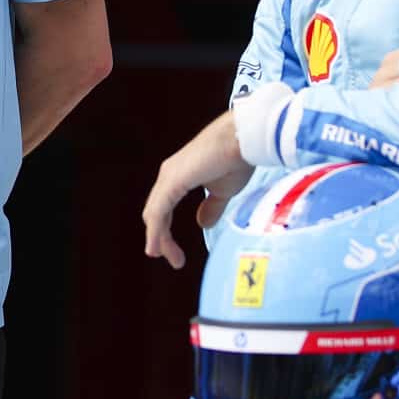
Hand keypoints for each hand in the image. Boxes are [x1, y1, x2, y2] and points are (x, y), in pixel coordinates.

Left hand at [142, 111, 253, 269]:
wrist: (243, 139)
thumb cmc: (236, 159)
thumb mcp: (222, 191)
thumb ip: (211, 207)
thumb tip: (202, 223)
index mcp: (178, 177)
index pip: (163, 209)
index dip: (164, 231)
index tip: (173, 253)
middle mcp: (168, 175)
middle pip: (156, 213)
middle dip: (160, 238)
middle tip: (170, 259)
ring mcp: (168, 177)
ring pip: (154, 214)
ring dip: (158, 238)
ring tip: (165, 257)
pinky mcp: (172, 180)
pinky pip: (158, 211)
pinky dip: (157, 230)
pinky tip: (158, 245)